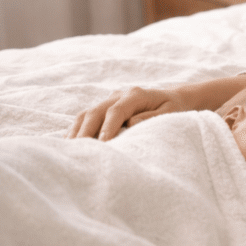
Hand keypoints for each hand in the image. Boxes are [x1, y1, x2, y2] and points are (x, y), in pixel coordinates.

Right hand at [66, 86, 189, 140]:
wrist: (173, 98)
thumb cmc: (173, 108)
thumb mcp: (170, 112)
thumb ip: (151, 118)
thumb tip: (130, 123)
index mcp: (136, 94)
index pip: (117, 110)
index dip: (107, 127)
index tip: (102, 144)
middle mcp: (120, 94)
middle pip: (96, 111)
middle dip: (86, 131)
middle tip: (79, 151)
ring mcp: (110, 99)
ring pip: (87, 113)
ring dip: (77, 131)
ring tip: (71, 150)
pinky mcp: (105, 107)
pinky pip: (86, 117)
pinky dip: (77, 129)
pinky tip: (71, 144)